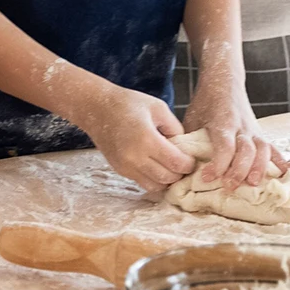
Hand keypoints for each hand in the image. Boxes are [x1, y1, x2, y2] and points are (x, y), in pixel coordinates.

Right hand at [67, 76, 194, 191]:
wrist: (97, 109)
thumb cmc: (129, 103)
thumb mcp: (158, 108)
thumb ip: (175, 127)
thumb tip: (185, 147)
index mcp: (147, 139)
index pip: (176, 163)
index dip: (189, 164)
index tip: (192, 158)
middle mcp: (135, 157)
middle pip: (167, 178)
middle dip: (180, 173)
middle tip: (185, 164)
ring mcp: (126, 166)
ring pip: (155, 186)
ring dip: (167, 180)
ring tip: (172, 167)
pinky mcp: (120, 170)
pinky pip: (143, 183)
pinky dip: (154, 179)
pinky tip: (158, 167)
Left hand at [183, 67, 284, 189]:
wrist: (224, 81)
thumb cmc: (205, 103)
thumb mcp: (192, 118)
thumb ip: (188, 141)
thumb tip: (180, 168)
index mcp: (223, 122)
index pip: (224, 145)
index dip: (218, 164)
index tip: (207, 178)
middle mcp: (241, 126)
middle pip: (246, 150)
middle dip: (239, 170)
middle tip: (229, 187)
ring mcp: (254, 130)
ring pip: (263, 149)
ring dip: (260, 168)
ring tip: (253, 184)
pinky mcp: (260, 134)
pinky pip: (273, 148)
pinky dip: (281, 161)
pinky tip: (285, 175)